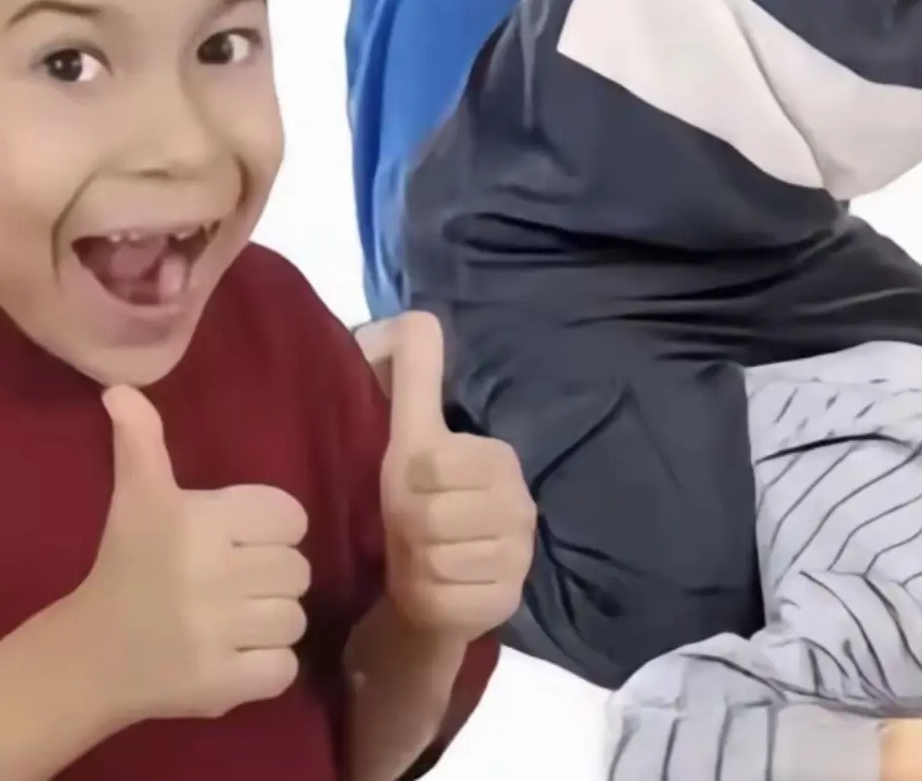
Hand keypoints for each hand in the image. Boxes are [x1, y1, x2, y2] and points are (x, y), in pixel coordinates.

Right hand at [75, 387, 311, 722]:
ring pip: (296, 618)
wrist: (89, 656)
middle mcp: (212, 574)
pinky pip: (286, 667)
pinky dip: (271, 665)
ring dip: (273, 620)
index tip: (240, 541)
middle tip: (237, 583)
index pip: (290, 517)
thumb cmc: (128, 565)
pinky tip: (239, 654)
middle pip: (298, 569)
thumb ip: (142, 440)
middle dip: (272, 576)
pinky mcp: (220, 685)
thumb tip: (121, 389)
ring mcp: (217, 633)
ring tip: (236, 619)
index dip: (273, 529)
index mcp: (202, 522)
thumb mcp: (138, 497)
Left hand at [380, 313, 534, 637]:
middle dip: (403, 527)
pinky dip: (424, 600)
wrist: (428, 588)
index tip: (405, 488)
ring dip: (412, 565)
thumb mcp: (410, 434)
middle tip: (406, 531)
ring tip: (419, 561)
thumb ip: (414, 372)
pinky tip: (433, 592)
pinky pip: (441, 601)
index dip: (400, 481)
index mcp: (499, 458)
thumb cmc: (416, 501)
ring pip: (433, 561)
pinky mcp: (504, 605)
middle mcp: (520, 506)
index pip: (427, 463)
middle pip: (426, 516)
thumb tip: (416, 316)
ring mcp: (518, 559)